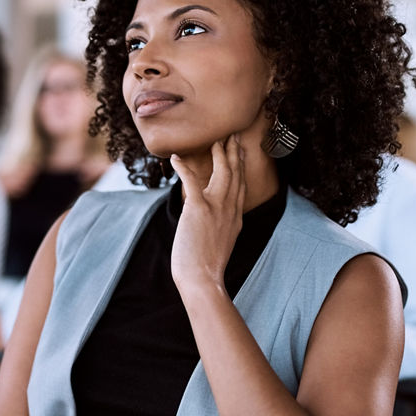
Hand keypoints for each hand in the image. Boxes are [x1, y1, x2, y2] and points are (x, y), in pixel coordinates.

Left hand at [168, 135, 246, 294]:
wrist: (203, 279)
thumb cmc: (206, 268)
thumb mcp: (220, 243)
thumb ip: (219, 227)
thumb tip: (210, 221)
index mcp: (235, 218)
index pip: (240, 186)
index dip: (240, 167)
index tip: (240, 152)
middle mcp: (230, 209)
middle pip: (236, 174)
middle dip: (234, 153)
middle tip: (233, 135)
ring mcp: (216, 208)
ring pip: (223, 172)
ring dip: (220, 153)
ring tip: (216, 139)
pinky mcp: (199, 209)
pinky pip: (191, 181)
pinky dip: (183, 167)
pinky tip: (175, 158)